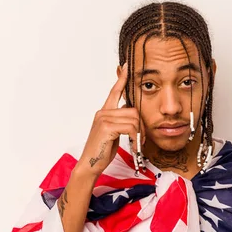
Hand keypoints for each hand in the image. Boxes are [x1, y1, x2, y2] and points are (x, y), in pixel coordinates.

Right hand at [76, 63, 145, 177]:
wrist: (90, 164)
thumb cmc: (102, 151)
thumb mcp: (113, 134)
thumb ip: (120, 122)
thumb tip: (132, 116)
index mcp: (104, 112)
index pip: (114, 91)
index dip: (121, 78)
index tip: (125, 66)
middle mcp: (102, 112)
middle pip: (133, 110)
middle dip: (141, 125)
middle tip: (141, 139)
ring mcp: (103, 118)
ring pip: (134, 119)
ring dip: (140, 133)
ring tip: (137, 144)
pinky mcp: (106, 127)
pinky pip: (131, 127)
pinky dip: (136, 138)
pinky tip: (133, 146)